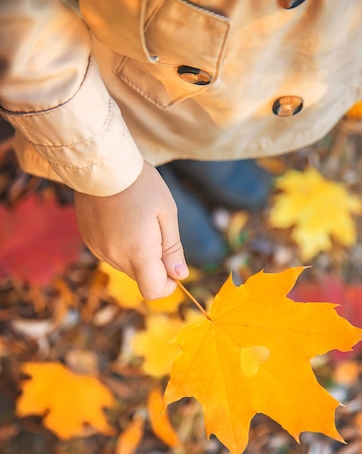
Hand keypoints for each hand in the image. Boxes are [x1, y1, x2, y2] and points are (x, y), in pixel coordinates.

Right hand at [74, 161, 188, 298]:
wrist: (101, 163)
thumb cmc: (140, 184)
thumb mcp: (166, 214)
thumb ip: (173, 249)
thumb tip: (179, 275)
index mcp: (138, 252)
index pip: (153, 291)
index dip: (167, 285)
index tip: (172, 267)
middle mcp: (115, 257)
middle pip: (141, 278)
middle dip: (154, 265)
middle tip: (156, 231)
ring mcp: (99, 250)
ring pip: (126, 266)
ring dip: (137, 254)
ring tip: (136, 221)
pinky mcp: (89, 242)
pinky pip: (111, 254)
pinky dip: (121, 246)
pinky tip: (121, 220)